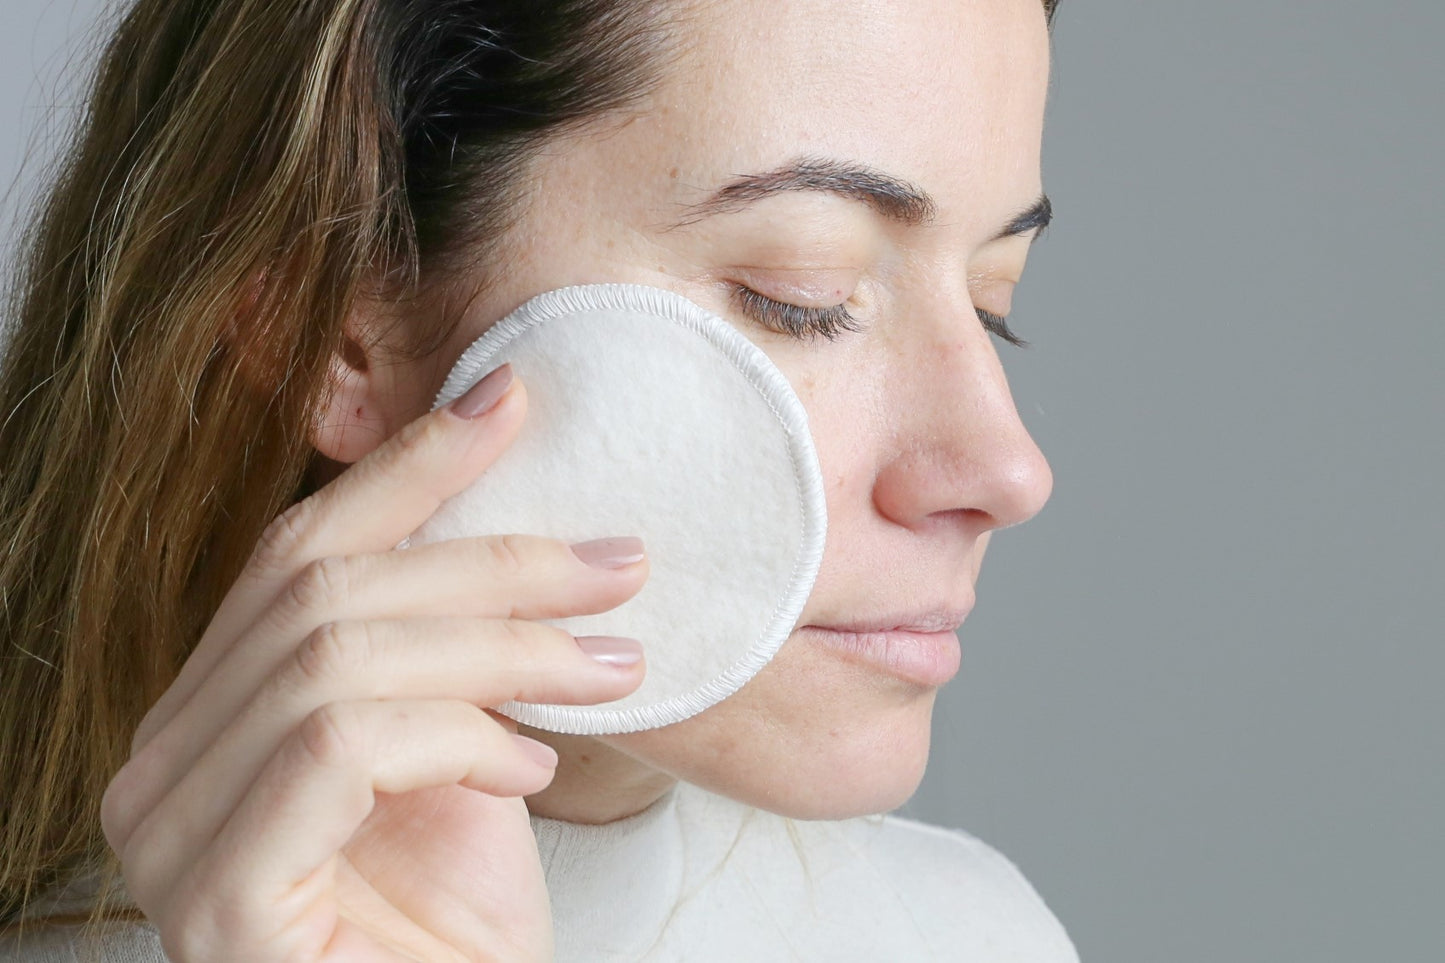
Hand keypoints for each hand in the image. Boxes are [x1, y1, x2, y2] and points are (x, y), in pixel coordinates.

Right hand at [100, 367, 647, 960]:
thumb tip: (522, 530)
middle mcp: (164, 764)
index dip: (406, 469)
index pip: (296, 554)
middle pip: (322, 588)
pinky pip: (341, 743)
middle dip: (491, 559)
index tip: (510, 405)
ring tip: (608, 670)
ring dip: (504, 647)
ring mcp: (175, 831)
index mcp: (214, 714)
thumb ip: (448, 654)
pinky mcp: (221, 894)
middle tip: (616, 565)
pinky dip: (456, 736)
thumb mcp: (461, 753)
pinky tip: (527, 773)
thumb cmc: (451, 929)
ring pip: (341, 654)